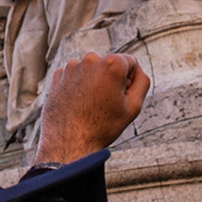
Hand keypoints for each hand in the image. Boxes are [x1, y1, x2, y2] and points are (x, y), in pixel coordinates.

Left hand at [35, 52, 149, 161]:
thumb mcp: (134, 106)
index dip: (130, 81)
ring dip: (94, 83)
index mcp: (111, 64)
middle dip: (111, 80)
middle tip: (106, 104)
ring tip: (90, 106)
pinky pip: (76, 76)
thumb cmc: (101, 126)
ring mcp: (71, 67)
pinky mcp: (58, 75)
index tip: (121, 97)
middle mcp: (90, 59)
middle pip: (109, 65)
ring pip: (92, 71)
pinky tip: (78, 104)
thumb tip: (137, 71)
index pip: (130, 63)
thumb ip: (142, 82)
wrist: (68, 141)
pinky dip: (78, 86)